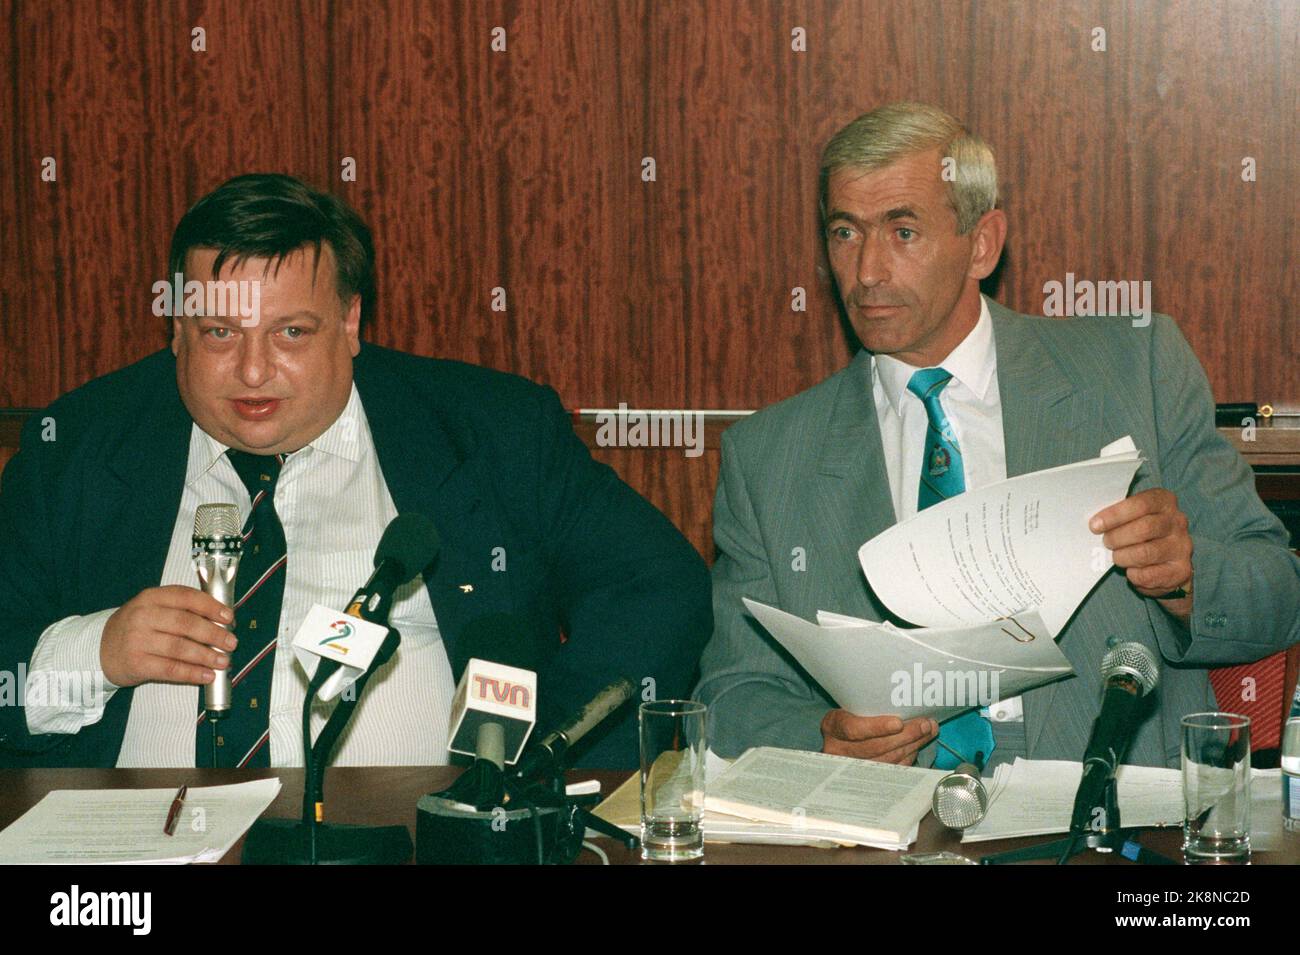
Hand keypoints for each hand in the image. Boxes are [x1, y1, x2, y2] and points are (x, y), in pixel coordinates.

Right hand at [100, 586, 236, 687]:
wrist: (100, 649)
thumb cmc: (137, 628)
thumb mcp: (153, 609)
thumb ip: (181, 609)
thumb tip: (220, 620)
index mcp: (151, 597)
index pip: (186, 597)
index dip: (211, 607)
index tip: (229, 617)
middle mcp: (143, 616)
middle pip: (186, 624)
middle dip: (214, 634)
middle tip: (231, 643)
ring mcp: (137, 640)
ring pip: (180, 648)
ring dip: (207, 656)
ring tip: (224, 661)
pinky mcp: (136, 663)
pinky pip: (170, 669)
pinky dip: (192, 673)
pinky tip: (207, 675)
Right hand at [820, 710, 937, 763]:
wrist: (838, 739)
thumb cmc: (849, 716)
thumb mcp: (850, 705)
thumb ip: (870, 704)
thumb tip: (903, 699)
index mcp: (832, 727)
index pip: (852, 729)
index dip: (877, 728)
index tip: (898, 723)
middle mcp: (838, 750)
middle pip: (875, 747)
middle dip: (905, 736)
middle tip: (925, 725)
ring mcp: (852, 767)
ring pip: (887, 760)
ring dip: (912, 745)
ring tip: (928, 731)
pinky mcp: (866, 777)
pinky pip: (891, 770)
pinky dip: (908, 757)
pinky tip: (918, 745)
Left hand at [1090, 487, 1193, 611]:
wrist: (1168, 564)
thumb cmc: (1142, 535)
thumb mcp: (1132, 517)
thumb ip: (1119, 515)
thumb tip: (1095, 523)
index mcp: (1164, 501)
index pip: (1142, 504)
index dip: (1115, 515)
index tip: (1095, 526)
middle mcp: (1178, 522)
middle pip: (1144, 528)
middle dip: (1117, 538)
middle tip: (1106, 543)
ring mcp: (1182, 546)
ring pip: (1145, 553)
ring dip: (1123, 557)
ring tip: (1117, 557)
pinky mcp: (1181, 570)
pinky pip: (1148, 575)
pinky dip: (1133, 575)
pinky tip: (1131, 570)